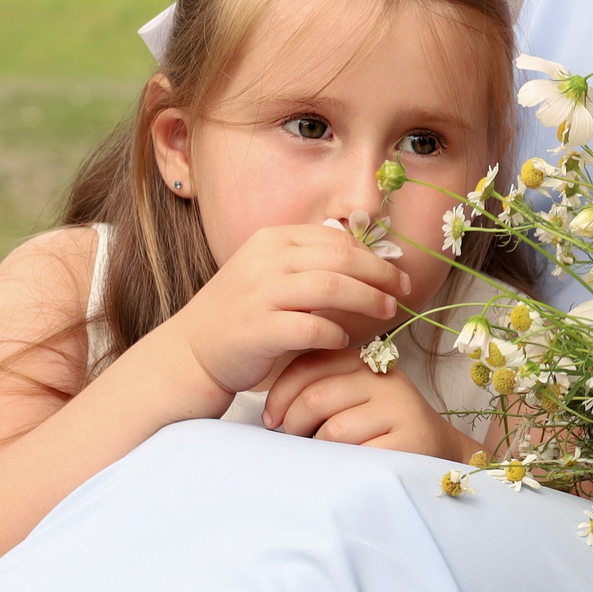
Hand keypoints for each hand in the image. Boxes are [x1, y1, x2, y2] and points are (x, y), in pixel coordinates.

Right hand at [163, 223, 410, 402]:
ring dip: (367, 300)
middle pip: (341, 259)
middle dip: (380, 275)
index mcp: (272, 240)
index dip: (373, 255)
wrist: (191, 352)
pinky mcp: (258, 329)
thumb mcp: (271, 274)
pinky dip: (335, 332)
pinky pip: (311, 326)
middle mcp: (266, 261)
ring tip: (387, 313)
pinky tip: (343, 340)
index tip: (396, 274)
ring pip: (331, 287)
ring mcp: (259, 294)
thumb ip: (308, 263)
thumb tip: (366, 261)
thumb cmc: (241, 314)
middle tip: (402, 292)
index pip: (335, 240)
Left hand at [262, 346, 480, 460]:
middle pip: (316, 397)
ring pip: (333, 429)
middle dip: (293, 423)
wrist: (435, 448)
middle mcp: (384, 379)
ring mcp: (400, 409)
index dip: (280, 394)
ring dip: (316, 447)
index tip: (271, 418)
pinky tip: (346, 464)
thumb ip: (319, 387)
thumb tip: (270, 408)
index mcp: (364, 360)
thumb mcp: (350, 396)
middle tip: (293, 438)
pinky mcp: (409, 440)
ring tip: (321, 452)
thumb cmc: (377, 426)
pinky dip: (341, 464)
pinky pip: (357, 454)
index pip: (309, 365)